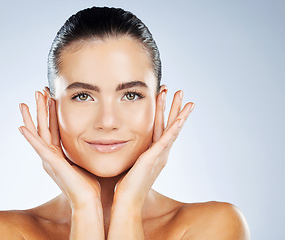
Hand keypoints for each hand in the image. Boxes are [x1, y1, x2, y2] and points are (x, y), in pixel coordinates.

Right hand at [18, 87, 100, 209]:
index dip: (52, 113)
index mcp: (59, 155)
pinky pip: (38, 148)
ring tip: (25, 102)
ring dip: (32, 117)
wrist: (88, 201)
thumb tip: (97, 140)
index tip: (52, 97)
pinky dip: (30, 138)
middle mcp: (51, 156)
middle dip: (41, 109)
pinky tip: (22, 127)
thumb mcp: (86, 162)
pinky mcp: (51, 164)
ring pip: (38, 134)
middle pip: (43, 127)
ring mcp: (49, 160)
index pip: (54, 129)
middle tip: (38, 91)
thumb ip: (85, 151)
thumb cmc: (90, 185)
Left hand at [113, 89, 194, 207]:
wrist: (127, 201)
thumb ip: (129, 151)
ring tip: (181, 95)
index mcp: (154, 153)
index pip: (160, 128)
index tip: (163, 96)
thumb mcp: (128, 163)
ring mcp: (159, 155)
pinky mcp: (155, 158)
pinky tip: (181, 117)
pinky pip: (167, 139)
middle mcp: (160, 153)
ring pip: (171, 128)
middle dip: (173, 107)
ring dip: (176, 111)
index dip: (163, 112)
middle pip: (169, 125)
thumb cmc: (125, 186)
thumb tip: (117, 142)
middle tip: (177, 91)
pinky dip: (175, 128)